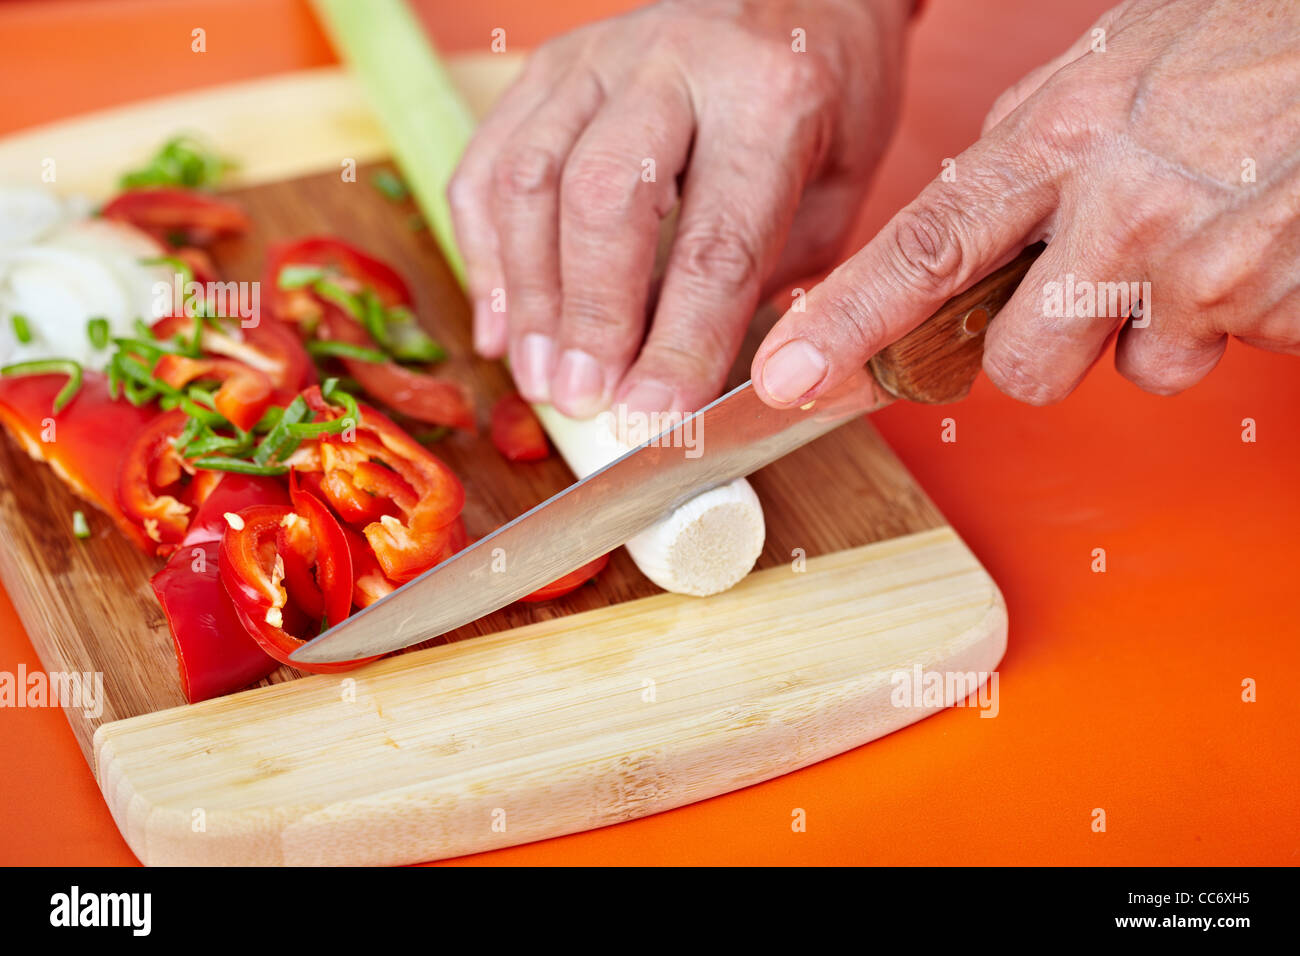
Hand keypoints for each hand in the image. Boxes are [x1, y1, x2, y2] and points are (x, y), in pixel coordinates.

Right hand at [449, 0, 912, 416]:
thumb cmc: (825, 110)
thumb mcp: (833, 201)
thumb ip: (762, 284)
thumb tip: (682, 385)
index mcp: (770, 98)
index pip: (715, 244)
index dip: (679, 344)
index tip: (652, 419)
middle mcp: (676, 62)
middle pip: (600, 200)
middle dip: (588, 318)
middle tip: (582, 402)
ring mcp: (599, 56)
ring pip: (528, 179)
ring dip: (525, 295)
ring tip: (540, 379)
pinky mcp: (548, 67)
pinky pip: (489, 163)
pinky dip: (484, 253)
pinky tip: (502, 326)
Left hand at [752, 0, 1299, 408]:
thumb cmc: (1253, 39)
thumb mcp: (1115, 62)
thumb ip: (1031, 144)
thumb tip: (968, 214)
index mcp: (1060, 136)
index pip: (924, 248)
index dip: (848, 324)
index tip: (789, 375)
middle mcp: (1117, 212)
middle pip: (1019, 364)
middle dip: (1041, 349)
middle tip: (1090, 286)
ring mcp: (1197, 269)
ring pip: (1129, 372)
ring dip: (1150, 331)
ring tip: (1197, 241)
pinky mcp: (1268, 308)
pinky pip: (1216, 355)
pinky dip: (1230, 318)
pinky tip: (1252, 245)